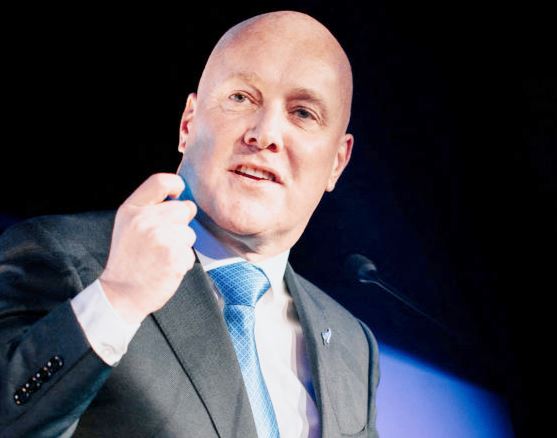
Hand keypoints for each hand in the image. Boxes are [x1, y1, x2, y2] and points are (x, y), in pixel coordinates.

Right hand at [99, 173, 196, 323]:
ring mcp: (160, 238)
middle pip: (184, 208)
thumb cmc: (129, 258)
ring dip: (182, 245)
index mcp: (132, 209)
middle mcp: (145, 220)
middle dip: (181, 224)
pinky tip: (165, 268)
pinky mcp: (174, 256)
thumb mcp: (128, 225)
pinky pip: (190, 253)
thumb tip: (181, 195)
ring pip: (190, 233)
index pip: (161, 181)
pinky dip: (182, 262)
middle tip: (162, 241)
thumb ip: (150, 207)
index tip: (178, 196)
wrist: (121, 294)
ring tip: (161, 256)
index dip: (176, 185)